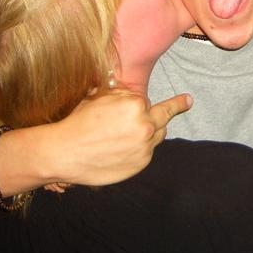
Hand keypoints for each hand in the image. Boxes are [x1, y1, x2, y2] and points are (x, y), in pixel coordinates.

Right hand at [49, 89, 191, 185]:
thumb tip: (127, 87)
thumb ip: (119, 93)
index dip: (135, 104)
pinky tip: (122, 149)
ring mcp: (144, 147)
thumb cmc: (79, 122)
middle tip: (188, 101)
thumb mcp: (99, 97)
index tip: (186, 99)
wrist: (65, 152)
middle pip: (163, 116)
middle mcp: (145, 126)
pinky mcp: (140, 164)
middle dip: (176, 107)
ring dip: (151, 131)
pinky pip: (147, 152)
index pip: (146, 101)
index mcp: (136, 105)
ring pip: (158, 135)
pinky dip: (140, 149)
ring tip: (132, 133)